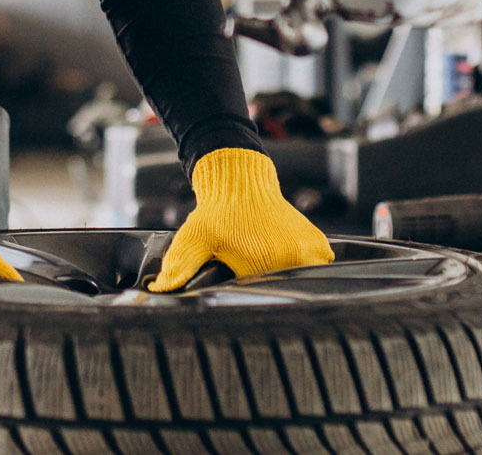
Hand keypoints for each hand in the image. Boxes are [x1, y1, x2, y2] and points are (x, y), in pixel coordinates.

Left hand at [149, 148, 333, 291]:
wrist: (242, 182)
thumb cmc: (218, 213)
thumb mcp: (194, 241)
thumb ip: (178, 268)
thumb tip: (160, 290)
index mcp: (266, 265)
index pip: (264, 299)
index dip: (251, 297)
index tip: (241, 287)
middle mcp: (294, 260)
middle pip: (285, 293)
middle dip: (268, 289)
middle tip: (251, 270)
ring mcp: (311, 252)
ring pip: (302, 283)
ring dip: (286, 279)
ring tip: (266, 262)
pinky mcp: (320, 245)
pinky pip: (316, 269)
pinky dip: (301, 268)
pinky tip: (281, 258)